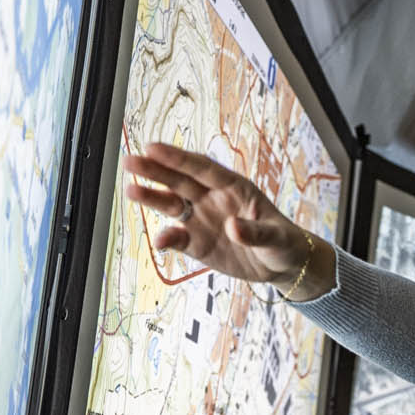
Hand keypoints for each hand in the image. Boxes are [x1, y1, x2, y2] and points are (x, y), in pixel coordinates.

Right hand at [121, 141, 327, 295]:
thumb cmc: (284, 242)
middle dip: (156, 171)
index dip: (179, 158)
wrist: (282, 266)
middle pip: (181, 181)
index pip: (203, 168)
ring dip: (152, 198)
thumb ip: (255, 232)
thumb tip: (231, 227)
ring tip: (130, 189)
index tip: (153, 148)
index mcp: (234, 188)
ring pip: (173, 205)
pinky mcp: (198, 243)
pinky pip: (178, 238)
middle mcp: (213, 199)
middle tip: (130, 161)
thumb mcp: (277, 237)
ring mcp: (203, 220)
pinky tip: (159, 241)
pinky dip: (168, 239)